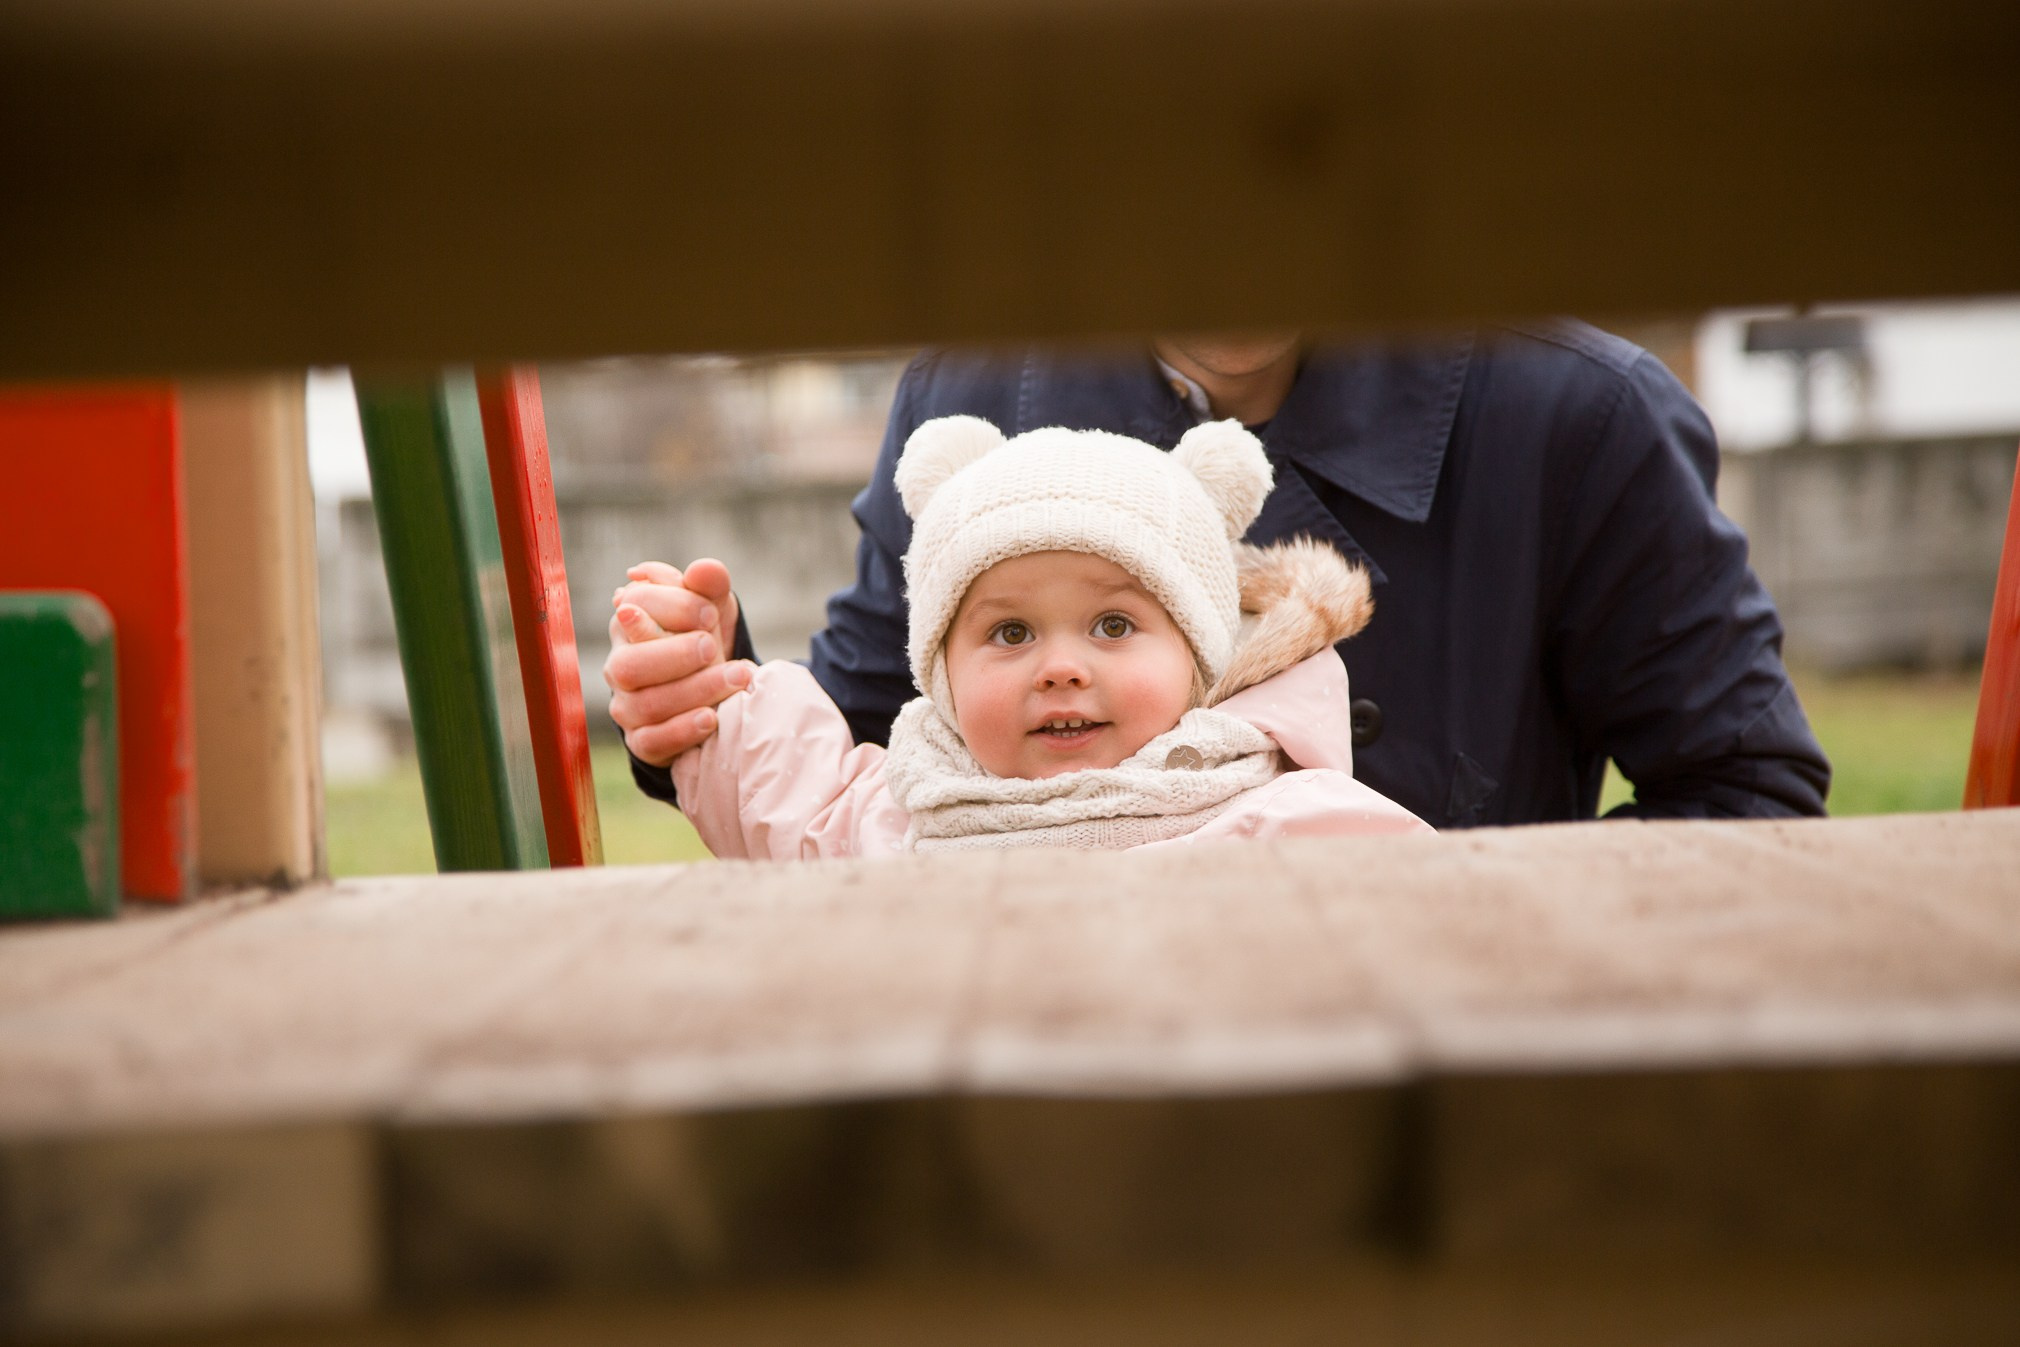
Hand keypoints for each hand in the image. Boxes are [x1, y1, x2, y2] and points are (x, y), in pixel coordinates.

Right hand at [604, 558, 754, 765]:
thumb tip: (703, 569)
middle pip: (629, 665)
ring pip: (647, 704)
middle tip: (713, 648)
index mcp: (629, 622)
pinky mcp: (643, 742)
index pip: (635, 608)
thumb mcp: (713, 609)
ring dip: (696, 690)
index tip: (709, 614)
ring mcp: (627, 707)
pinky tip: (712, 718)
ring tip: (738, 678)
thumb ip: (710, 586)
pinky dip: (684, 730)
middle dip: (675, 655)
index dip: (673, 608)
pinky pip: (653, 741)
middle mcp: (619, 666)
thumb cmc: (706, 641)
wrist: (716, 692)